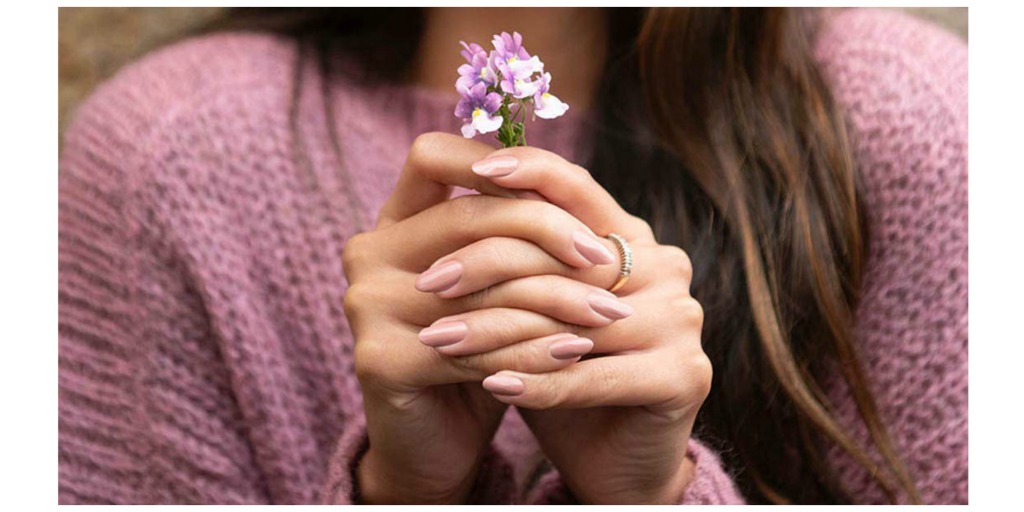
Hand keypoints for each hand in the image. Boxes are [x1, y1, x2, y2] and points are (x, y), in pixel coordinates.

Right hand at [341, 134, 624, 502]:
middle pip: (466, 216)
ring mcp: (364, 305)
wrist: (434, 445)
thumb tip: (582, 186)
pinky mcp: (377, 359)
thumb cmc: (477, 353)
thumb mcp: (498, 287)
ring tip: (607, 313)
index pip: (432, 155)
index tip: (569, 193)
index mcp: (391, 222)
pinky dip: (529, 351)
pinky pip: (472, 347)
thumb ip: (516, 236)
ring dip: (553, 299)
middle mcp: (367, 253)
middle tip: (607, 262)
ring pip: (478, 286)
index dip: (496, 160)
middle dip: (548, 234)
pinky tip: (574, 355)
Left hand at [417, 142, 711, 503]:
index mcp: (633, 239)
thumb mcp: (536, 307)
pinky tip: (492, 387)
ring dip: (500, 332)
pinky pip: (595, 374)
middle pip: (567, 254)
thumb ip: (518, 259)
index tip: (472, 172)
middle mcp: (665, 268)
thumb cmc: (562, 372)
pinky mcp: (684, 374)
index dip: (530, 169)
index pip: (580, 188)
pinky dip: (540, 383)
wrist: (612, 459)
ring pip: (573, 318)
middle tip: (427, 283)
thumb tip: (448, 208)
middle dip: (490, 266)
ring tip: (439, 340)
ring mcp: (681, 320)